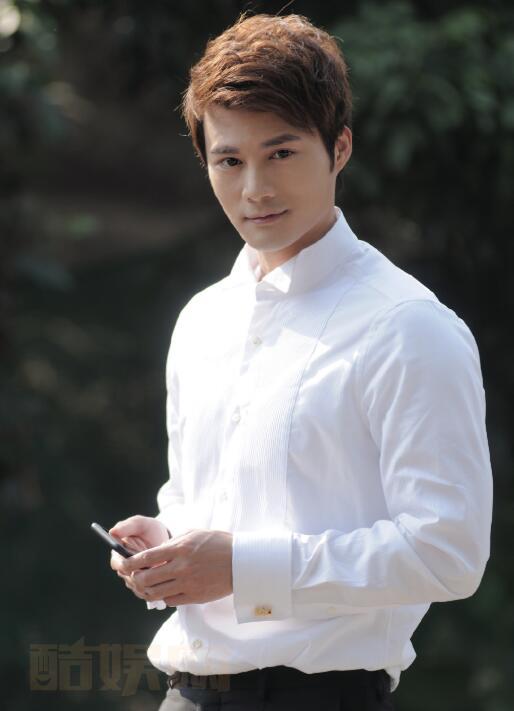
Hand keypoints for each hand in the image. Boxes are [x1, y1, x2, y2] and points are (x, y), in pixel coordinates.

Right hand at [109, 515, 169, 600]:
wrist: (165, 539)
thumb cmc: (149, 529)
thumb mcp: (139, 524)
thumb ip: (127, 526)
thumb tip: (112, 532)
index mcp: (118, 554)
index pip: (117, 564)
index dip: (126, 564)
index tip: (138, 561)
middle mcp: (124, 569)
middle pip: (128, 577)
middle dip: (140, 574)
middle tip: (153, 568)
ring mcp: (134, 578)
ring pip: (138, 587)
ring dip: (148, 582)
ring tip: (161, 572)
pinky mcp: (145, 586)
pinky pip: (147, 592)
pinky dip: (155, 588)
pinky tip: (165, 580)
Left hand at [117, 529, 233, 606]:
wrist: (240, 561)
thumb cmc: (217, 543)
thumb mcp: (193, 534)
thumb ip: (172, 543)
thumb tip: (155, 553)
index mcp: (180, 549)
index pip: (146, 558)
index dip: (130, 562)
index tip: (123, 563)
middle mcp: (181, 567)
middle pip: (146, 579)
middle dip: (135, 579)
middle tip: (134, 577)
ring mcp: (187, 584)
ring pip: (155, 593)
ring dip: (146, 590)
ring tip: (146, 586)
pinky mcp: (194, 597)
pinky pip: (170, 601)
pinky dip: (163, 597)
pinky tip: (165, 590)